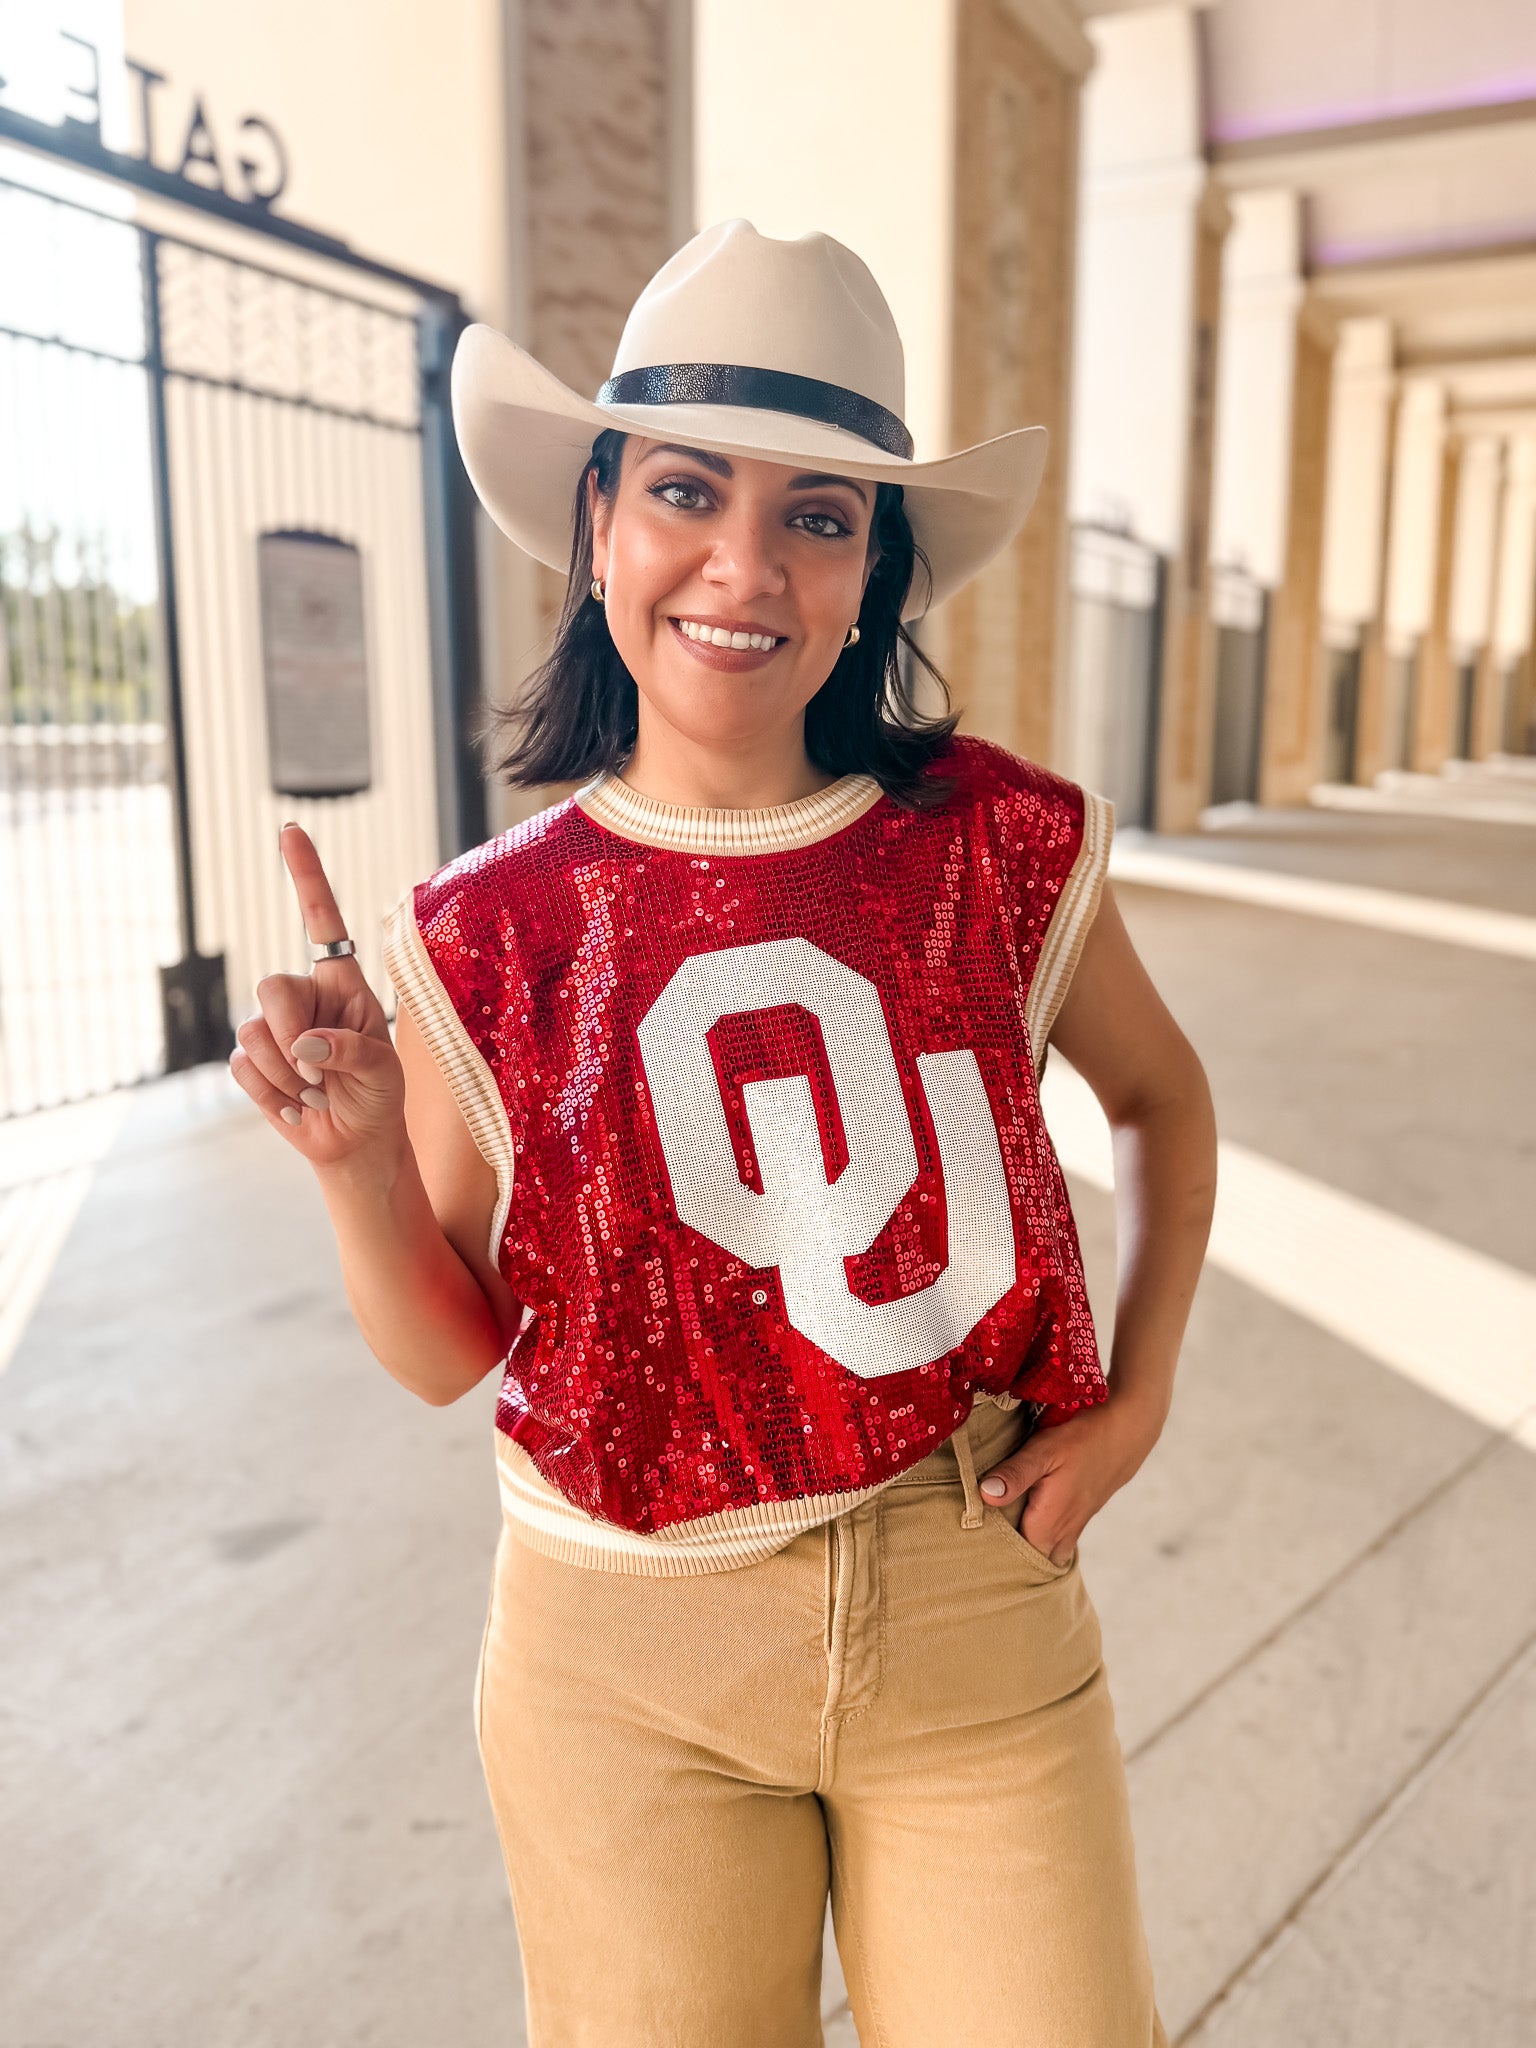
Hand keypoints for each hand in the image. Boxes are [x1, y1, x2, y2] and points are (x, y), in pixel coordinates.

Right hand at [228, 823, 404, 1169]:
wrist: (356, 1143)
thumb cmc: (378, 1097)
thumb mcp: (383, 1071)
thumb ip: (351, 1050)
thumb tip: (304, 1045)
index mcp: (343, 984)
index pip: (323, 922)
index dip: (306, 877)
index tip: (289, 830)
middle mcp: (304, 997)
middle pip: (271, 987)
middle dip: (289, 1032)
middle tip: (316, 1071)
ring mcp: (273, 1028)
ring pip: (253, 1034)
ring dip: (286, 1074)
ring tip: (317, 1093)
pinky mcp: (251, 1061)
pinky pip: (242, 1067)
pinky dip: (272, 1093)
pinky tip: (297, 1105)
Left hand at [978, 1386, 1168, 1564]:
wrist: (1125, 1432)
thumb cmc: (1081, 1439)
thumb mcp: (1043, 1451)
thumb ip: (1015, 1474)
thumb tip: (986, 1495)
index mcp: (1047, 1526)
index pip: (1012, 1560)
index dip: (990, 1555)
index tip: (968, 1546)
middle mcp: (1061, 1536)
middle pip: (1027, 1562)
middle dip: (1004, 1558)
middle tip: (975, 1546)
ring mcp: (1072, 1529)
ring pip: (1043, 1553)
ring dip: (1022, 1549)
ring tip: (994, 1537)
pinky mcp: (1078, 1518)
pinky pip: (1054, 1542)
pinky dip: (1038, 1539)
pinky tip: (1022, 1522)